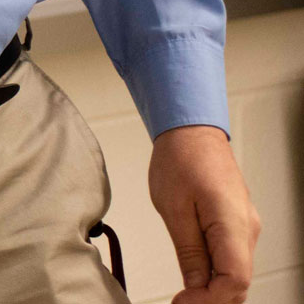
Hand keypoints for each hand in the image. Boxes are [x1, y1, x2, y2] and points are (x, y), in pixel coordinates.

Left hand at [151, 124, 258, 302]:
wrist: (192, 133)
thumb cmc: (181, 161)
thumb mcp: (173, 208)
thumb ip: (189, 251)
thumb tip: (196, 287)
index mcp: (233, 224)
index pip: (234, 279)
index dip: (209, 300)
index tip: (181, 303)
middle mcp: (247, 230)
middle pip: (239, 283)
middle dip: (212, 301)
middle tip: (180, 303)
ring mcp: (245, 229)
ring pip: (237, 274)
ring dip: (214, 291)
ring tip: (184, 296)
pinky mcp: (237, 226)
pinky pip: (232, 260)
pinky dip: (216, 276)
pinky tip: (195, 280)